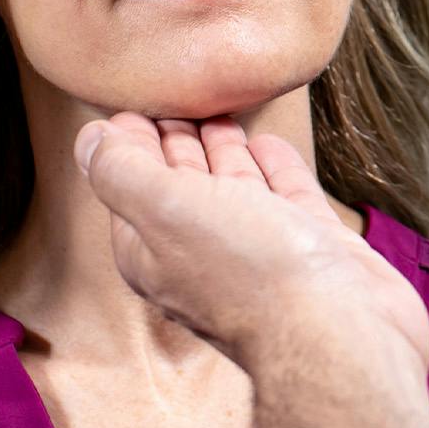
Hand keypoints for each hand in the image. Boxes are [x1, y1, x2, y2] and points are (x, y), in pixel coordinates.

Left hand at [74, 112, 428, 373]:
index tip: (133, 104)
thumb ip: (123, 172)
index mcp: (154, 253)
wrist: (340, 329)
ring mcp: (259, 251)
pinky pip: (284, 196)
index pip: (128, 188)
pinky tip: (269, 142)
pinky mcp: (308, 246)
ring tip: (219, 110)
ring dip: (222, 151)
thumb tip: (88, 140)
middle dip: (173, 143)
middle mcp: (202, 255)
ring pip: (232, 189)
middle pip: (179, 187)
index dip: (127, 146)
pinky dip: (274, 167)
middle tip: (174, 98)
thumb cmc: (250, 272)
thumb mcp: (167, 209)